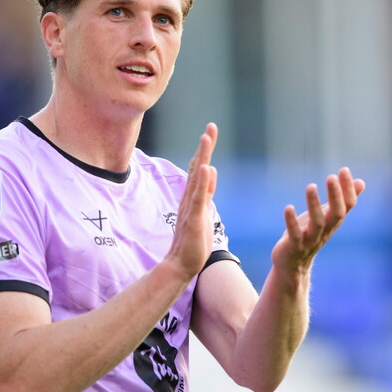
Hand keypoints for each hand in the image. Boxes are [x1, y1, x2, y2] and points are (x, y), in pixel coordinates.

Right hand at [164, 123, 218, 278]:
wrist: (180, 264)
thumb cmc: (192, 241)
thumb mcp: (203, 211)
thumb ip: (206, 191)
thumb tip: (210, 169)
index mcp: (194, 196)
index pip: (200, 168)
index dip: (205, 150)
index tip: (210, 131)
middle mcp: (190, 197)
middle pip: (197, 167)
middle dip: (205, 147)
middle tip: (211, 126)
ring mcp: (191, 207)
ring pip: (197, 177)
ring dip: (202, 157)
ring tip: (206, 138)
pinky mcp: (194, 218)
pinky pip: (198, 197)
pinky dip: (201, 181)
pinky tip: (205, 167)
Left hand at [272, 167, 364, 277]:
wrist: (293, 264)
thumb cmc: (310, 234)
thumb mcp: (326, 216)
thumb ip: (341, 200)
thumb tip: (361, 182)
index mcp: (333, 222)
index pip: (347, 205)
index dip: (348, 189)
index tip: (344, 170)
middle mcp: (326, 230)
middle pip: (336, 214)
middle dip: (335, 196)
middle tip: (331, 177)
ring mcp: (311, 239)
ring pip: (317, 223)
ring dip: (314, 205)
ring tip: (310, 186)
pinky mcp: (294, 246)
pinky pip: (295, 234)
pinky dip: (292, 222)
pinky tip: (288, 207)